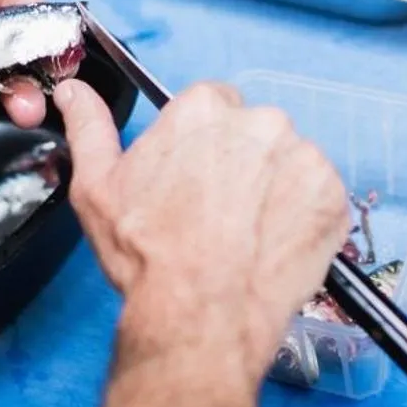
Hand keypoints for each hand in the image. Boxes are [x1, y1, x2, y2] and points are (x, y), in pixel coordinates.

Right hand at [54, 80, 350, 406]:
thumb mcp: (97, 187)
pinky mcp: (332, 196)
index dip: (200, 147)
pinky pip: (318, 195)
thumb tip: (73, 91)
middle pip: (253, 131)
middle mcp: (260, 121)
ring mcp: (303, 157)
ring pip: (288, 162)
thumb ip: (89, 128)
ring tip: (245, 233)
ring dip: (273, 189)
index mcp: (203, 108)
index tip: (193, 180)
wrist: (200, 315)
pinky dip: (302, 216)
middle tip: (217, 212)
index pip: (211, 107)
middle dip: (239, 164)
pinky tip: (272, 244)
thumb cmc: (148, 254)